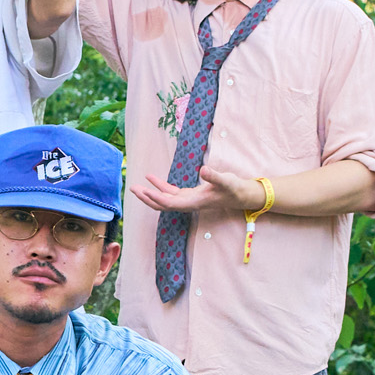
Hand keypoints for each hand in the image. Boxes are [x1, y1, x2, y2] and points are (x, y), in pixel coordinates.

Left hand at [129, 167, 263, 213]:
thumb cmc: (234, 189)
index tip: (145, 191)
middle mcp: (188, 204)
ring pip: (164, 199)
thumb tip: (204, 170)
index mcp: (194, 203)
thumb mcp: (226, 181)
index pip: (170, 203)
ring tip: (136, 186)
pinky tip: (151, 179)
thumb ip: (215, 176)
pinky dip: (161, 186)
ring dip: (150, 193)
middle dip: (147, 198)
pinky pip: (171, 192)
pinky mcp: (190, 195)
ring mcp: (188, 200)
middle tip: (132, 189)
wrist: (242, 195)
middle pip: (162, 204)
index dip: (157, 198)